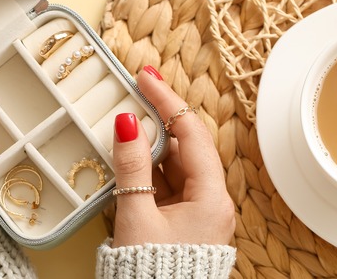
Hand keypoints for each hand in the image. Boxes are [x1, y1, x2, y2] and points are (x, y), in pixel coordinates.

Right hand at [111, 66, 234, 246]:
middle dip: (158, 120)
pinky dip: (148, 169)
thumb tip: (128, 123)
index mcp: (211, 197)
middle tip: (133, 94)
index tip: (146, 77)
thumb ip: (131, 166)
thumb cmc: (153, 271)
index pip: (191, 133)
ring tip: (124, 125)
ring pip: (175, 165)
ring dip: (150, 145)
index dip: (167, 100)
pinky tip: (128, 159)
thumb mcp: (136, 215)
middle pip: (185, 146)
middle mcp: (211, 202)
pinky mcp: (183, 223)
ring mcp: (198, 213)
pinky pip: (167, 185)